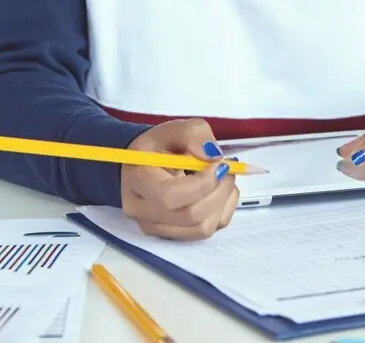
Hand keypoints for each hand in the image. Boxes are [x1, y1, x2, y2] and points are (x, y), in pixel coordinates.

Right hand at [120, 119, 237, 239]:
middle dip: (218, 191)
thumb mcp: (174, 129)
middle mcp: (142, 210)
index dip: (203, 183)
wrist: (148, 164)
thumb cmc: (159, 147)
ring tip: (223, 178)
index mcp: (137, 180)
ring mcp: (156, 227)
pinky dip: (222, 211)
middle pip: (190, 215)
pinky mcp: (174, 235)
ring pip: (202, 228)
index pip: (170, 196)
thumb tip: (212, 156)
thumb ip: (194, 134)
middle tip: (227, 169)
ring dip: (223, 201)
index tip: (220, 164)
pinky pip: (207, 231)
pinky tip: (218, 192)